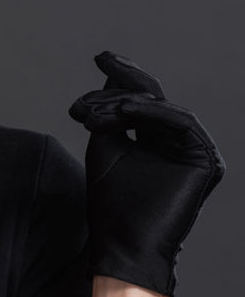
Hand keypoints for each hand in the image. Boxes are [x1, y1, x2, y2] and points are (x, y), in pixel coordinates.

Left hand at [69, 51, 224, 296]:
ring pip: (160, 106)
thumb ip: (112, 110)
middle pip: (150, 96)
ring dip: (123, 104)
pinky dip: (150, 111)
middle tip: (91, 84)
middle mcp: (177, 140)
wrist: (121, 241)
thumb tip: (114, 74)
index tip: (100, 56)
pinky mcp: (204, 159)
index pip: (141, 97)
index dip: (122, 74)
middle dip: (119, 84)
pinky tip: (124, 111)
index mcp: (156, 137)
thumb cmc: (110, 198)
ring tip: (95, 115)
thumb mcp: (105, 142)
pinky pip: (180, 121)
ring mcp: (193, 149)